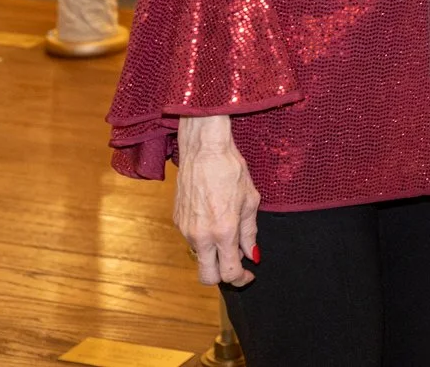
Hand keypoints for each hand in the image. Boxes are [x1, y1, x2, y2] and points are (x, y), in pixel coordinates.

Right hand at [173, 116, 259, 286]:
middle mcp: (201, 236)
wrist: (203, 150)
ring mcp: (185, 229)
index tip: (249, 273)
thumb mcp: (250, 200)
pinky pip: (191, 240)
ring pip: (199, 258)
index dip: (242, 279)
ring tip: (228, 236)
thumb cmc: (230, 170)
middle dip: (223, 278)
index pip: (230, 272)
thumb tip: (252, 255)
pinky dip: (204, 240)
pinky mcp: (177, 220)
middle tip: (237, 266)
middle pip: (207, 277)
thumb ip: (250, 232)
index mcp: (223, 232)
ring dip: (213, 256)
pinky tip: (214, 221)